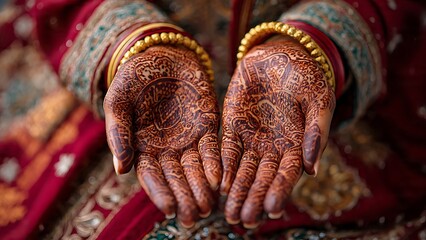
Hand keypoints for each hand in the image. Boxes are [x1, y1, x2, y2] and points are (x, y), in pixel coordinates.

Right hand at [104, 46, 220, 227]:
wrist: (162, 55)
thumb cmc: (134, 78)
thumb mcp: (118, 101)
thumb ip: (118, 133)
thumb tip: (120, 170)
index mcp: (144, 148)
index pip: (153, 177)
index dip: (161, 193)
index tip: (171, 210)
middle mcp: (168, 149)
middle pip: (177, 178)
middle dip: (186, 198)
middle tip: (195, 216)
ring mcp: (189, 139)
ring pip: (196, 169)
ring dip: (203, 188)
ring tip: (209, 206)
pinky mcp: (208, 126)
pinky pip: (213, 148)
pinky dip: (216, 164)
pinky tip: (220, 179)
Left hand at [220, 38, 334, 227]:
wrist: (280, 54)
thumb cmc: (306, 76)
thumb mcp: (318, 100)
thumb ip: (315, 132)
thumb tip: (313, 169)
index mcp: (295, 144)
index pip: (286, 174)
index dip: (280, 190)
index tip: (272, 208)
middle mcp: (272, 147)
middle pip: (262, 178)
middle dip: (253, 200)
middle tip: (244, 221)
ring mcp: (251, 138)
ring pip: (242, 170)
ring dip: (236, 192)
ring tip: (230, 214)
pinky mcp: (232, 126)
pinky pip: (226, 149)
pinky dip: (223, 167)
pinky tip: (219, 185)